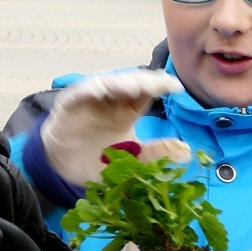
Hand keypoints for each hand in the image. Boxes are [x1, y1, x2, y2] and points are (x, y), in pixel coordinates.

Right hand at [41, 71, 190, 184]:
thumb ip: (156, 153)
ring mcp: (89, 101)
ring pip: (106, 84)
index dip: (161, 86)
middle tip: (159, 84)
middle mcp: (110, 101)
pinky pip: (78, 94)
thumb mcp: (132, 159)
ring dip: (120, 83)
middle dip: (145, 82)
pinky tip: (100, 90)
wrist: (64, 168)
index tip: (177, 87)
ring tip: (135, 86)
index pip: (147, 92)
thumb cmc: (98, 157)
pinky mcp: (69, 105)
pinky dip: (88, 90)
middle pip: (129, 84)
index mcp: (127, 110)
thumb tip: (187, 152)